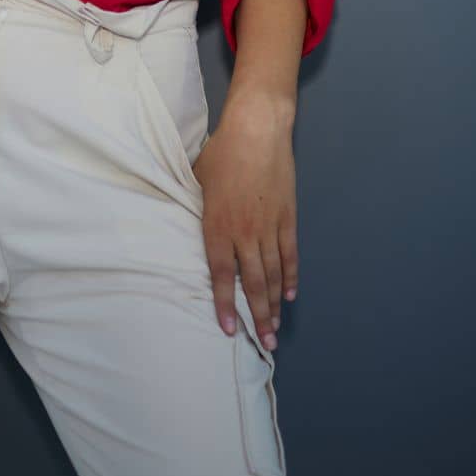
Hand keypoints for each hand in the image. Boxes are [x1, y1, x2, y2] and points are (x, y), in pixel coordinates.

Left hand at [190, 88, 298, 349]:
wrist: (257, 131)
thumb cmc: (221, 153)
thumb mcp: (197, 182)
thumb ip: (196, 212)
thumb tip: (185, 229)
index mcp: (218, 225)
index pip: (222, 274)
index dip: (225, 304)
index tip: (228, 329)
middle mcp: (244, 232)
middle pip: (253, 283)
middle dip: (258, 317)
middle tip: (264, 345)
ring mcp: (269, 226)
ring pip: (273, 274)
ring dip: (274, 304)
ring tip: (275, 330)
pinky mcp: (288, 217)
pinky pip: (290, 254)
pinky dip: (291, 276)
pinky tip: (289, 295)